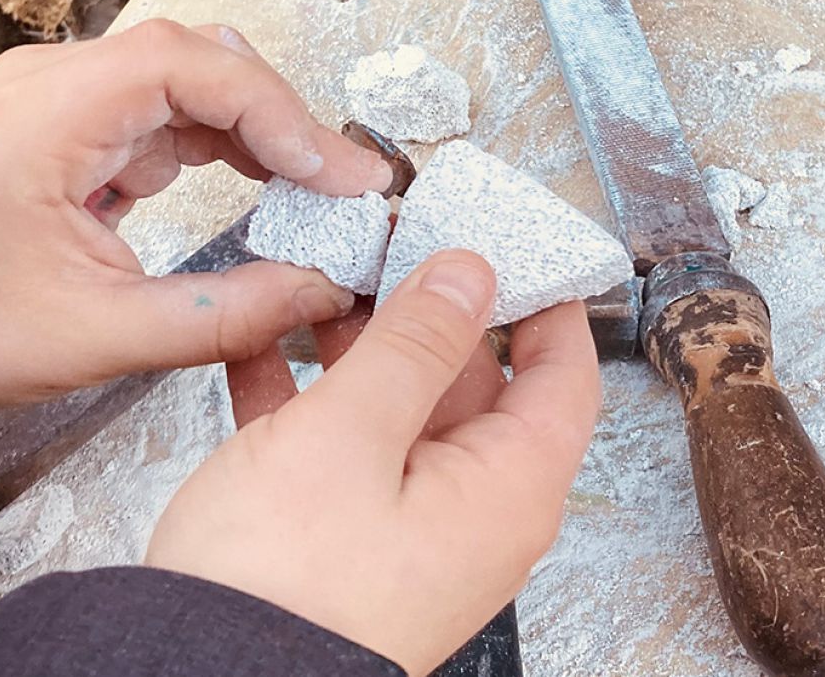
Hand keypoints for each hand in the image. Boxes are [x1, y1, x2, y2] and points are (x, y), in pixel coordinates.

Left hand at [0, 19, 394, 408]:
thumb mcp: (96, 338)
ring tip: (320, 192)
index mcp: (41, 119)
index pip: (185, 65)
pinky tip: (265, 186)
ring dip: (260, 131)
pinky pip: (166, 111)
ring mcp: (61, 97)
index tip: (332, 172)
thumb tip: (322, 292)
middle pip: (199, 60)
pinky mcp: (72, 122)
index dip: (274, 109)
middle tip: (347, 187)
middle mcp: (51, 84)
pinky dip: (224, 145)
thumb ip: (222, 317)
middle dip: (282, 120)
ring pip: (191, 81)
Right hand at [145, 251, 600, 674]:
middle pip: (476, 384)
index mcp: (505, 490)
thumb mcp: (351, 434)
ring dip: (359, 346)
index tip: (512, 241)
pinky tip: (260, 348)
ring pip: (401, 411)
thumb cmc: (283, 584)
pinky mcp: (347, 540)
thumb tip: (471, 274)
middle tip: (388, 243)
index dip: (546, 302)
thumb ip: (415, 344)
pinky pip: (345, 450)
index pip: (563, 377)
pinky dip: (310, 397)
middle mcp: (470, 513)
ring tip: (316, 282)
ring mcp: (408, 528)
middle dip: (428, 310)